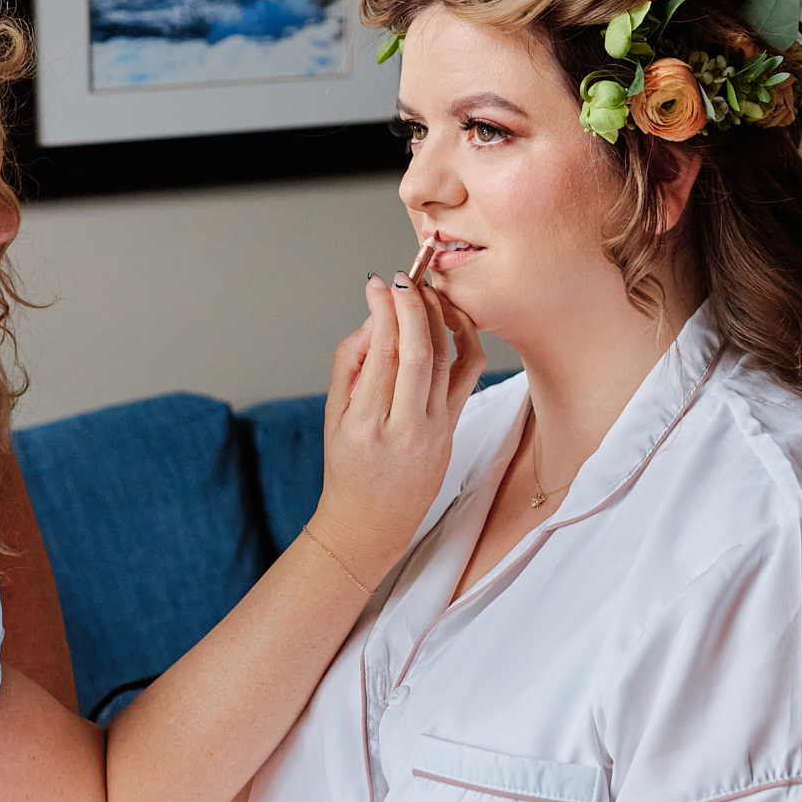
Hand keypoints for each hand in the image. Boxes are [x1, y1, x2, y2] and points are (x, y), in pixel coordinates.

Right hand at [314, 272, 485, 577]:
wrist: (372, 522)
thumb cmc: (347, 468)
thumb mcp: (333, 416)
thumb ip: (350, 363)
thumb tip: (375, 317)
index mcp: (365, 424)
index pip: (382, 353)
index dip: (383, 310)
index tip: (378, 284)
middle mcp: (405, 428)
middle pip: (420, 351)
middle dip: (414, 306)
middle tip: (404, 279)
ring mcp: (436, 431)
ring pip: (448, 359)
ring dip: (439, 315)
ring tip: (426, 291)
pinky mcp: (454, 429)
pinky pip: (468, 374)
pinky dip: (466, 340)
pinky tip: (452, 320)